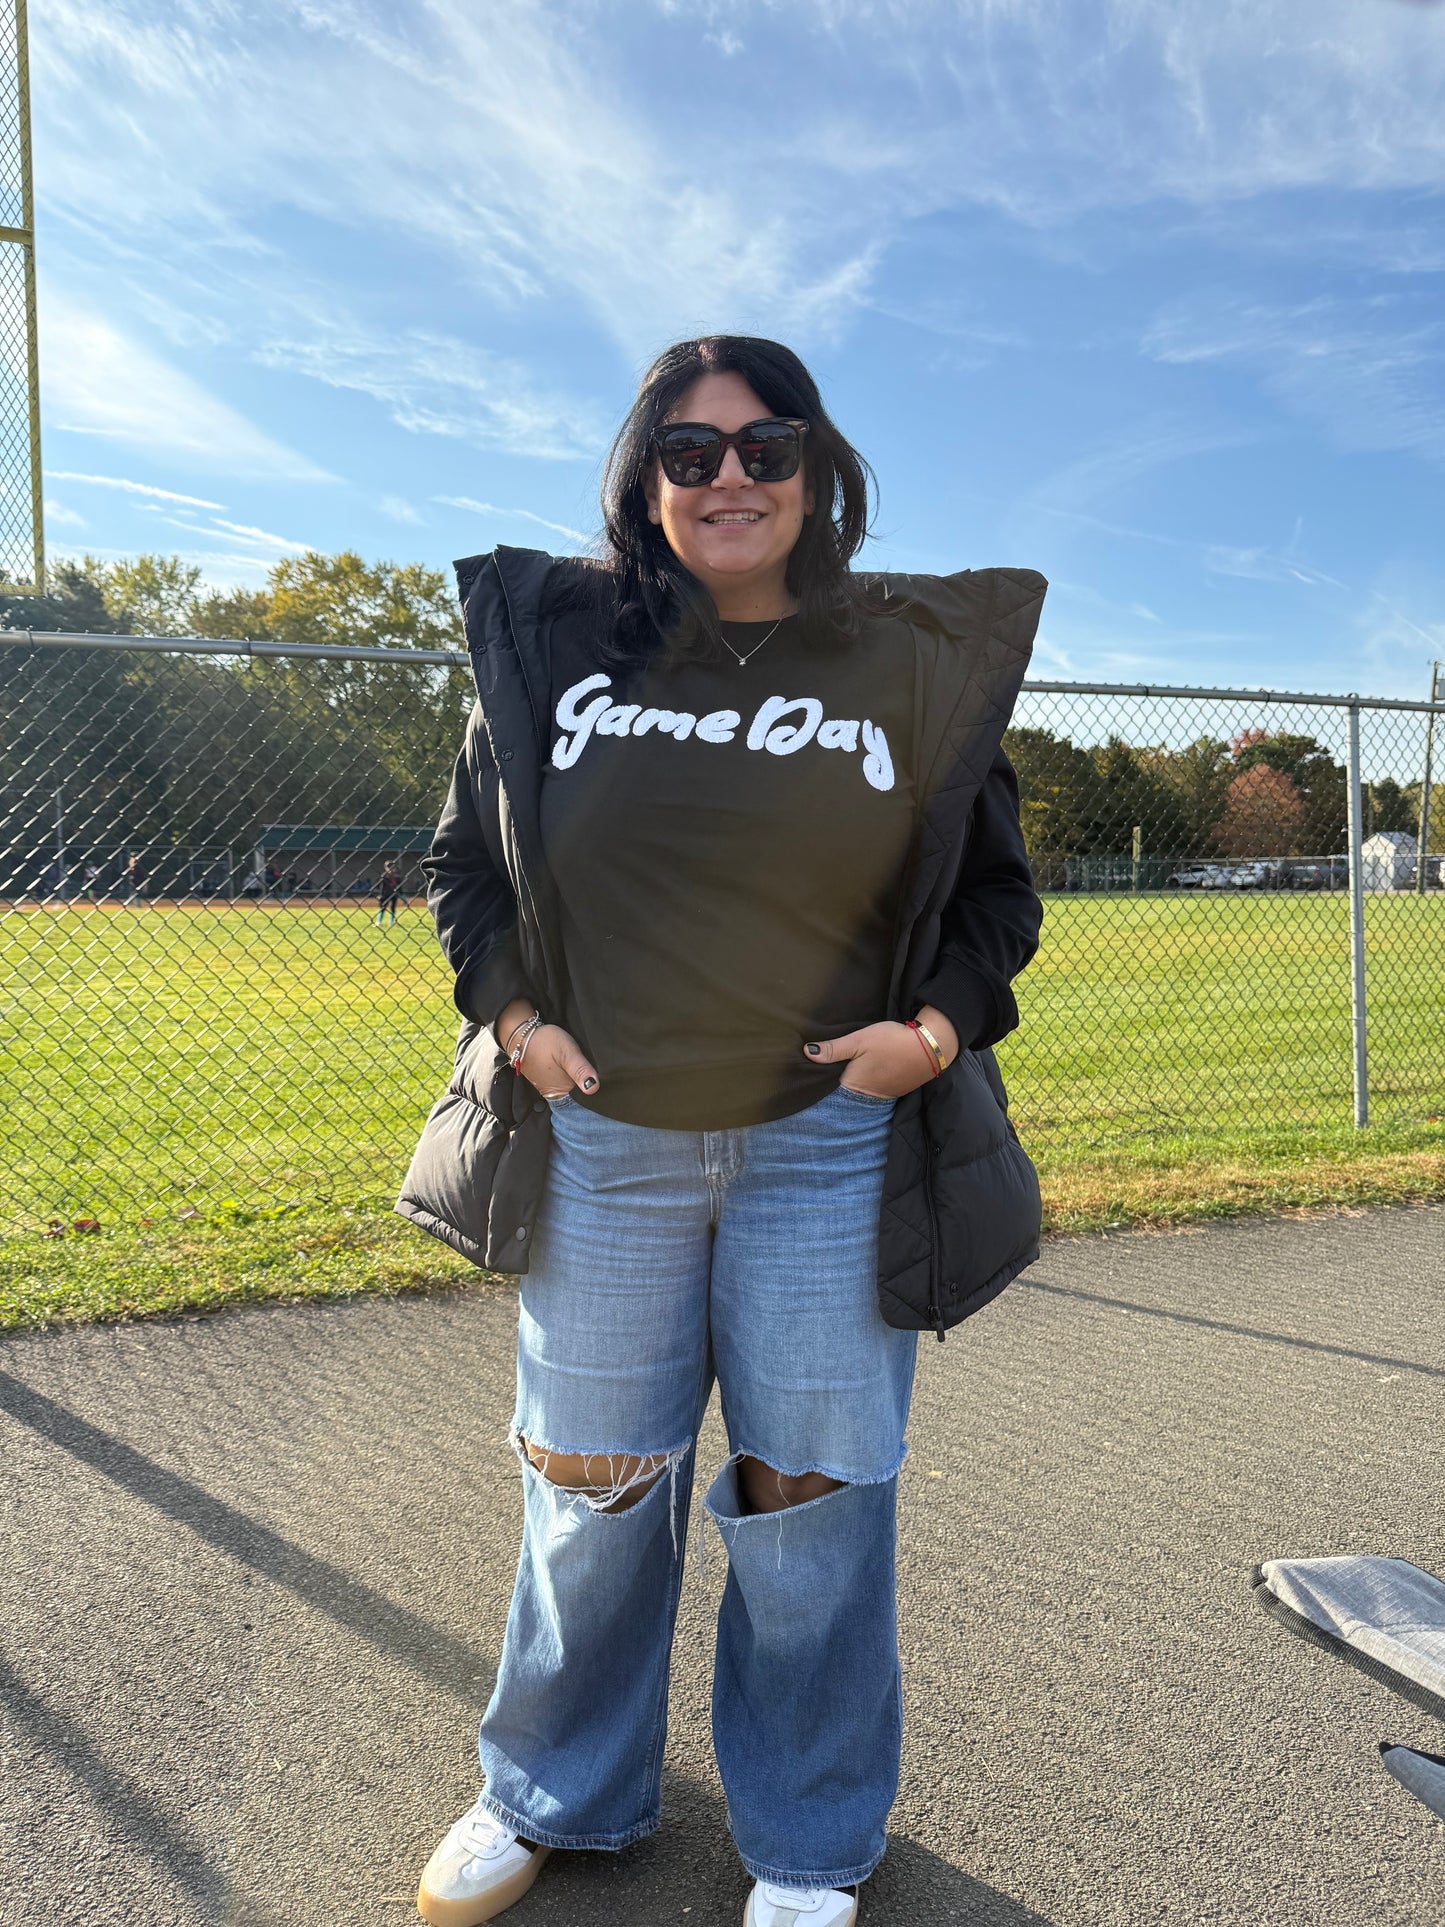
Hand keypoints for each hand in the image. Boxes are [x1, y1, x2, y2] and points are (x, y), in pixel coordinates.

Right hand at [497, 1001, 599, 1098]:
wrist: (521, 1037)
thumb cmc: (544, 1042)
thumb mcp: (567, 1053)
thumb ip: (580, 1070)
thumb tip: (593, 1088)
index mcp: (562, 1093)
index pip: (586, 1101)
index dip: (597, 1094)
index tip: (605, 1084)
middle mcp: (556, 1096)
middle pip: (580, 1098)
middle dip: (589, 1089)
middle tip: (597, 1073)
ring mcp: (550, 1090)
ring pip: (572, 1092)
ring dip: (580, 1084)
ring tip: (587, 1071)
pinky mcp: (547, 1083)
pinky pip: (564, 1086)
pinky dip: (571, 1080)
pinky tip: (574, 1071)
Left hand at [802, 1007, 958, 1098]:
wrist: (930, 1047)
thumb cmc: (892, 1041)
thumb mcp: (859, 1040)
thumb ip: (833, 1049)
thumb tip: (807, 1053)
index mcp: (853, 1086)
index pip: (829, 1091)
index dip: (821, 1083)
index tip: (811, 1076)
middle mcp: (867, 1097)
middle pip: (844, 1094)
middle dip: (836, 1085)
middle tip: (826, 1071)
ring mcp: (883, 1096)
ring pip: (861, 1093)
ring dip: (854, 1084)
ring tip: (846, 1071)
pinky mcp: (896, 1091)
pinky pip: (876, 1091)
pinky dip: (870, 1083)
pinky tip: (869, 1071)